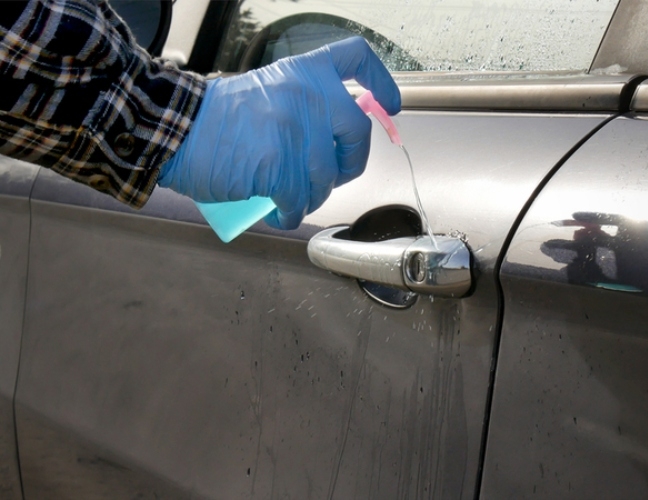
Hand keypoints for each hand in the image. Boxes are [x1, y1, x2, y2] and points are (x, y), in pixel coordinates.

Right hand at [157, 37, 400, 229]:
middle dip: (352, 163)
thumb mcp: (269, 91)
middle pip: (357, 132)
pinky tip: (278, 211)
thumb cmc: (216, 117)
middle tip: (333, 176)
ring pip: (328, 176)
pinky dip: (291, 214)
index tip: (390, 104)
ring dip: (313, 195)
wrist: (175, 129)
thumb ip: (305, 103)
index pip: (356, 59)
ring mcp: (295, 130)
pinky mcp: (279, 166)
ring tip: (291, 196)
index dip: (381, 82)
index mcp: (304, 71)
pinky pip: (300, 200)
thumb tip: (333, 137)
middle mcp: (307, 95)